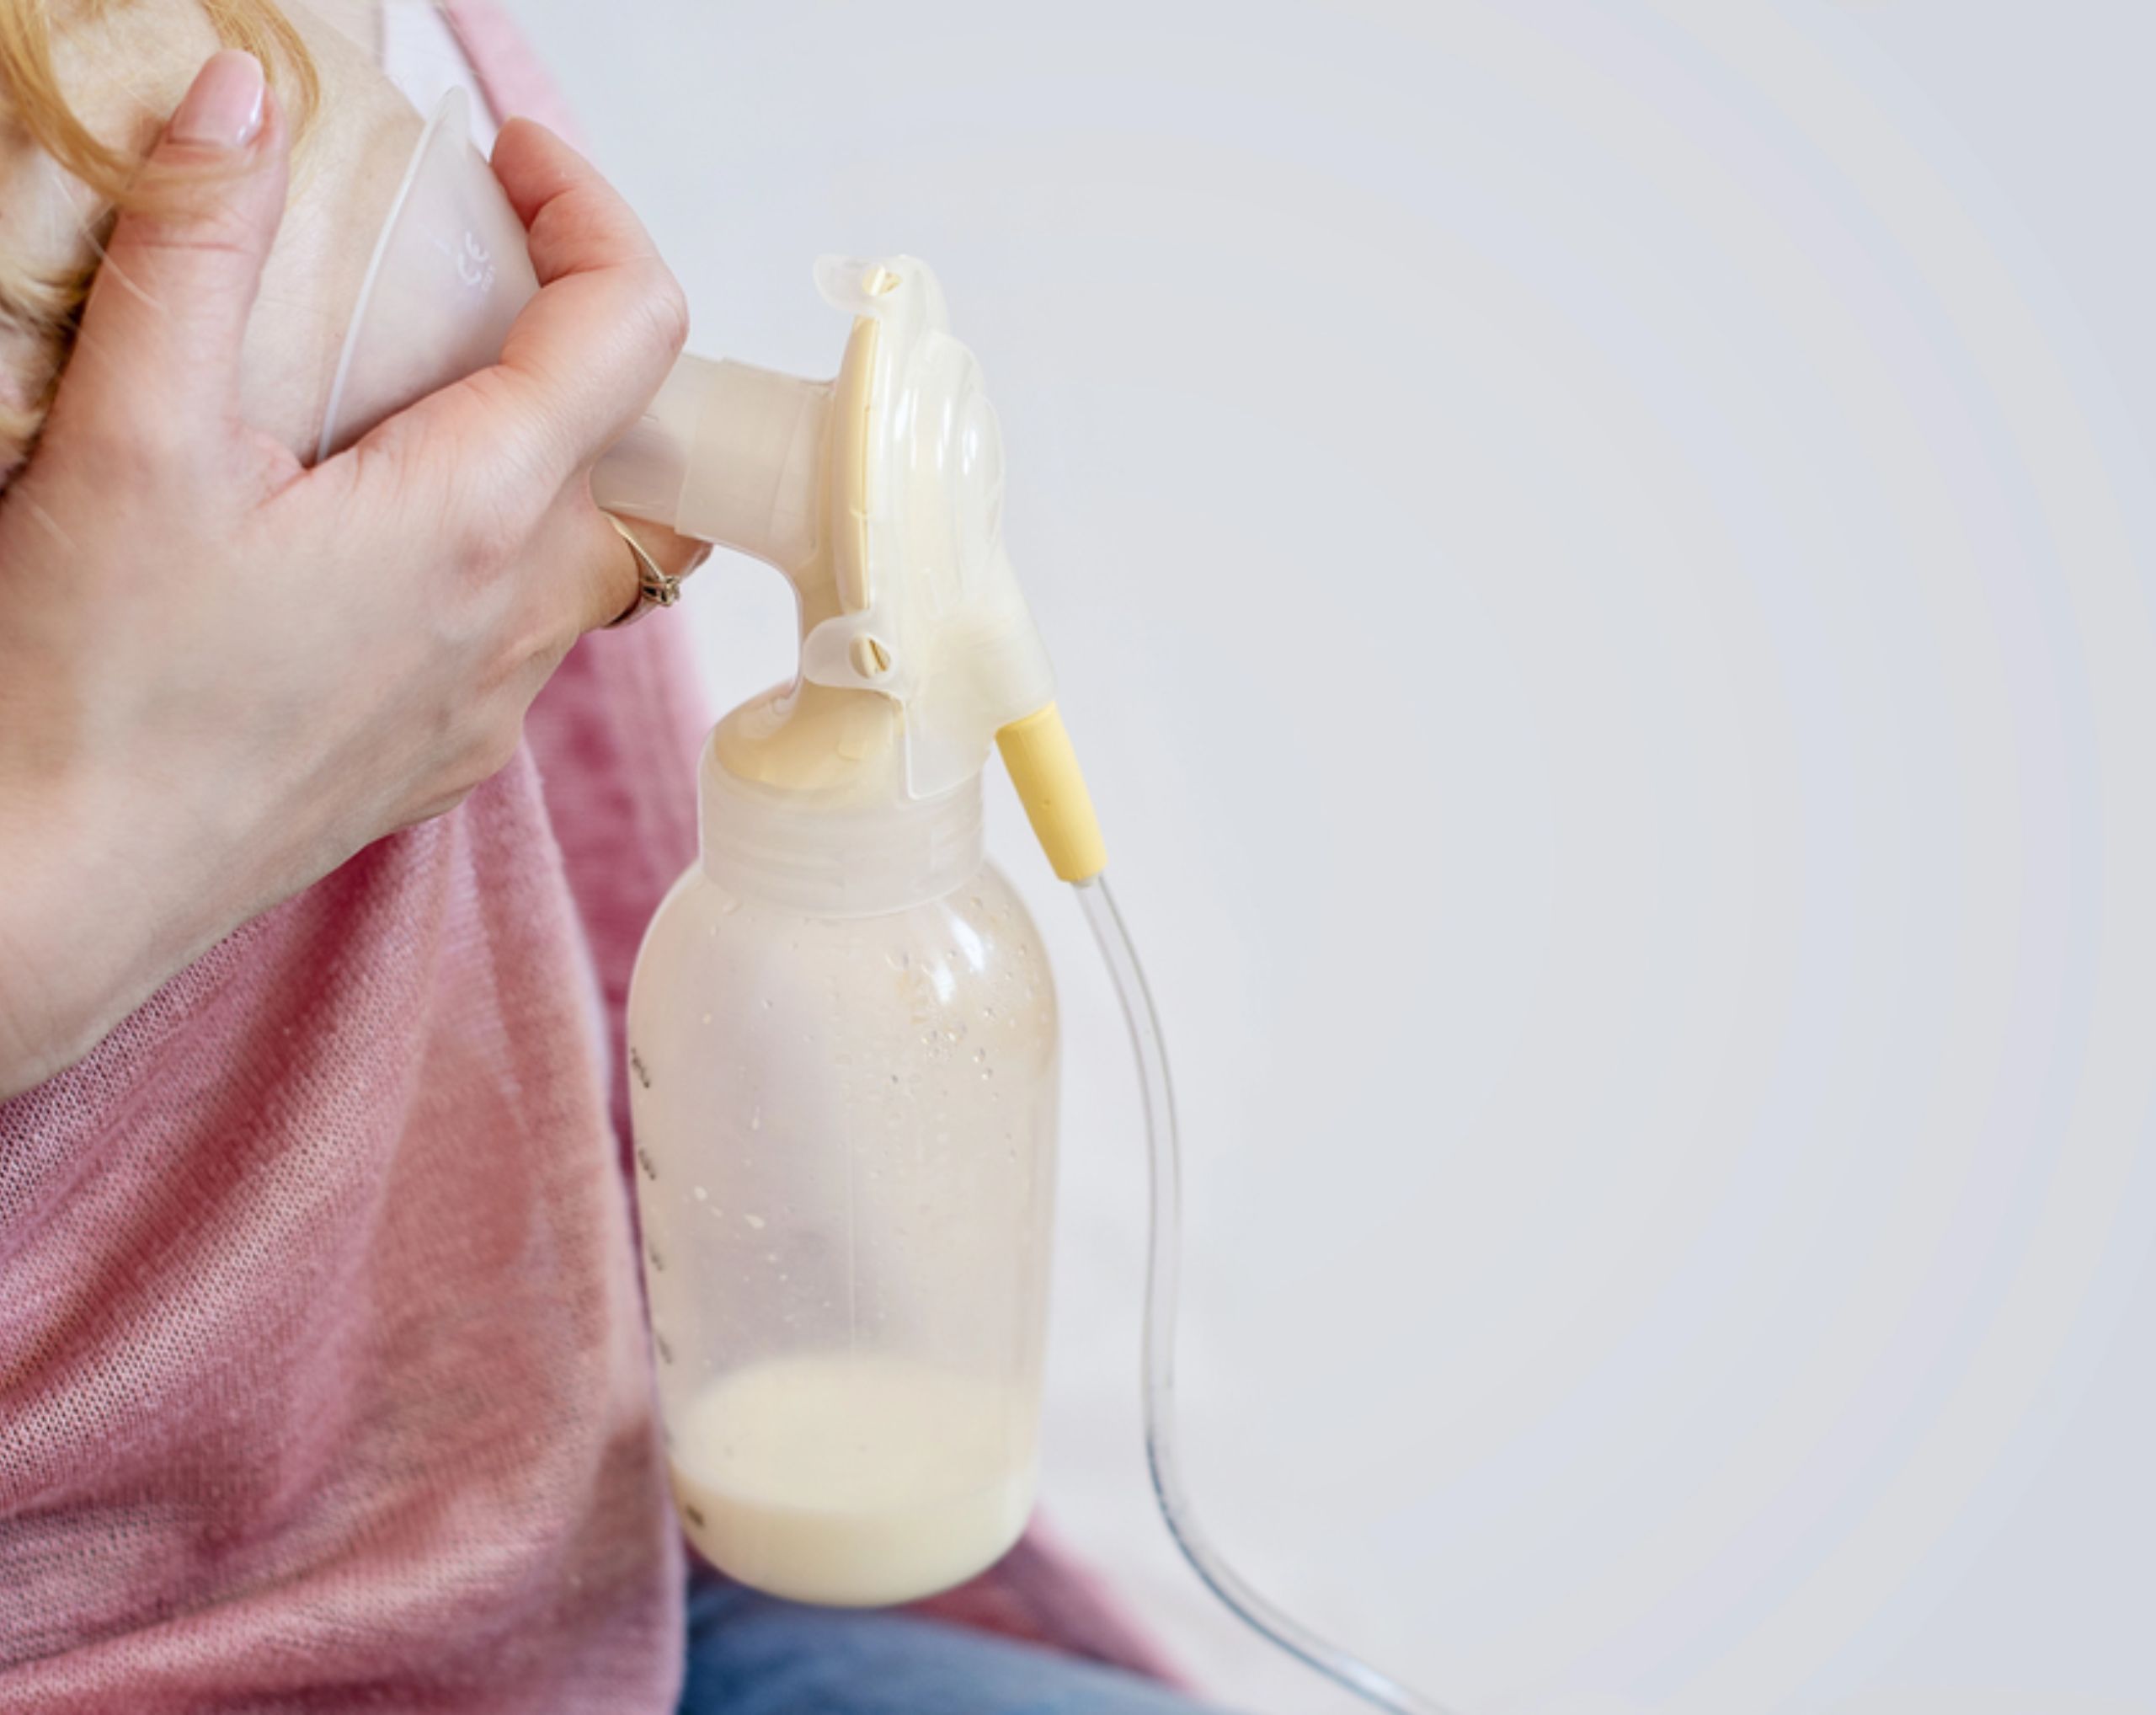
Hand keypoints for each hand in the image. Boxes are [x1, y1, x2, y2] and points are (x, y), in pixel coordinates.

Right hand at [0, 51, 703, 1096]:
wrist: (66, 889)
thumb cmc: (97, 687)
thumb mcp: (128, 438)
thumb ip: (196, 251)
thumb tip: (240, 103)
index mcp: (476, 516)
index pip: (632, 327)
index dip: (592, 213)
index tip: (511, 168)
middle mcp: (522, 615)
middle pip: (630, 442)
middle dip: (569, 335)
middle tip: (457, 278)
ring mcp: (497, 699)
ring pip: (587, 544)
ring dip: (536, 454)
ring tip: (413, 404)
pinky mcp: (451, 753)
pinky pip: (526, 629)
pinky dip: (491, 552)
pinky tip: (372, 540)